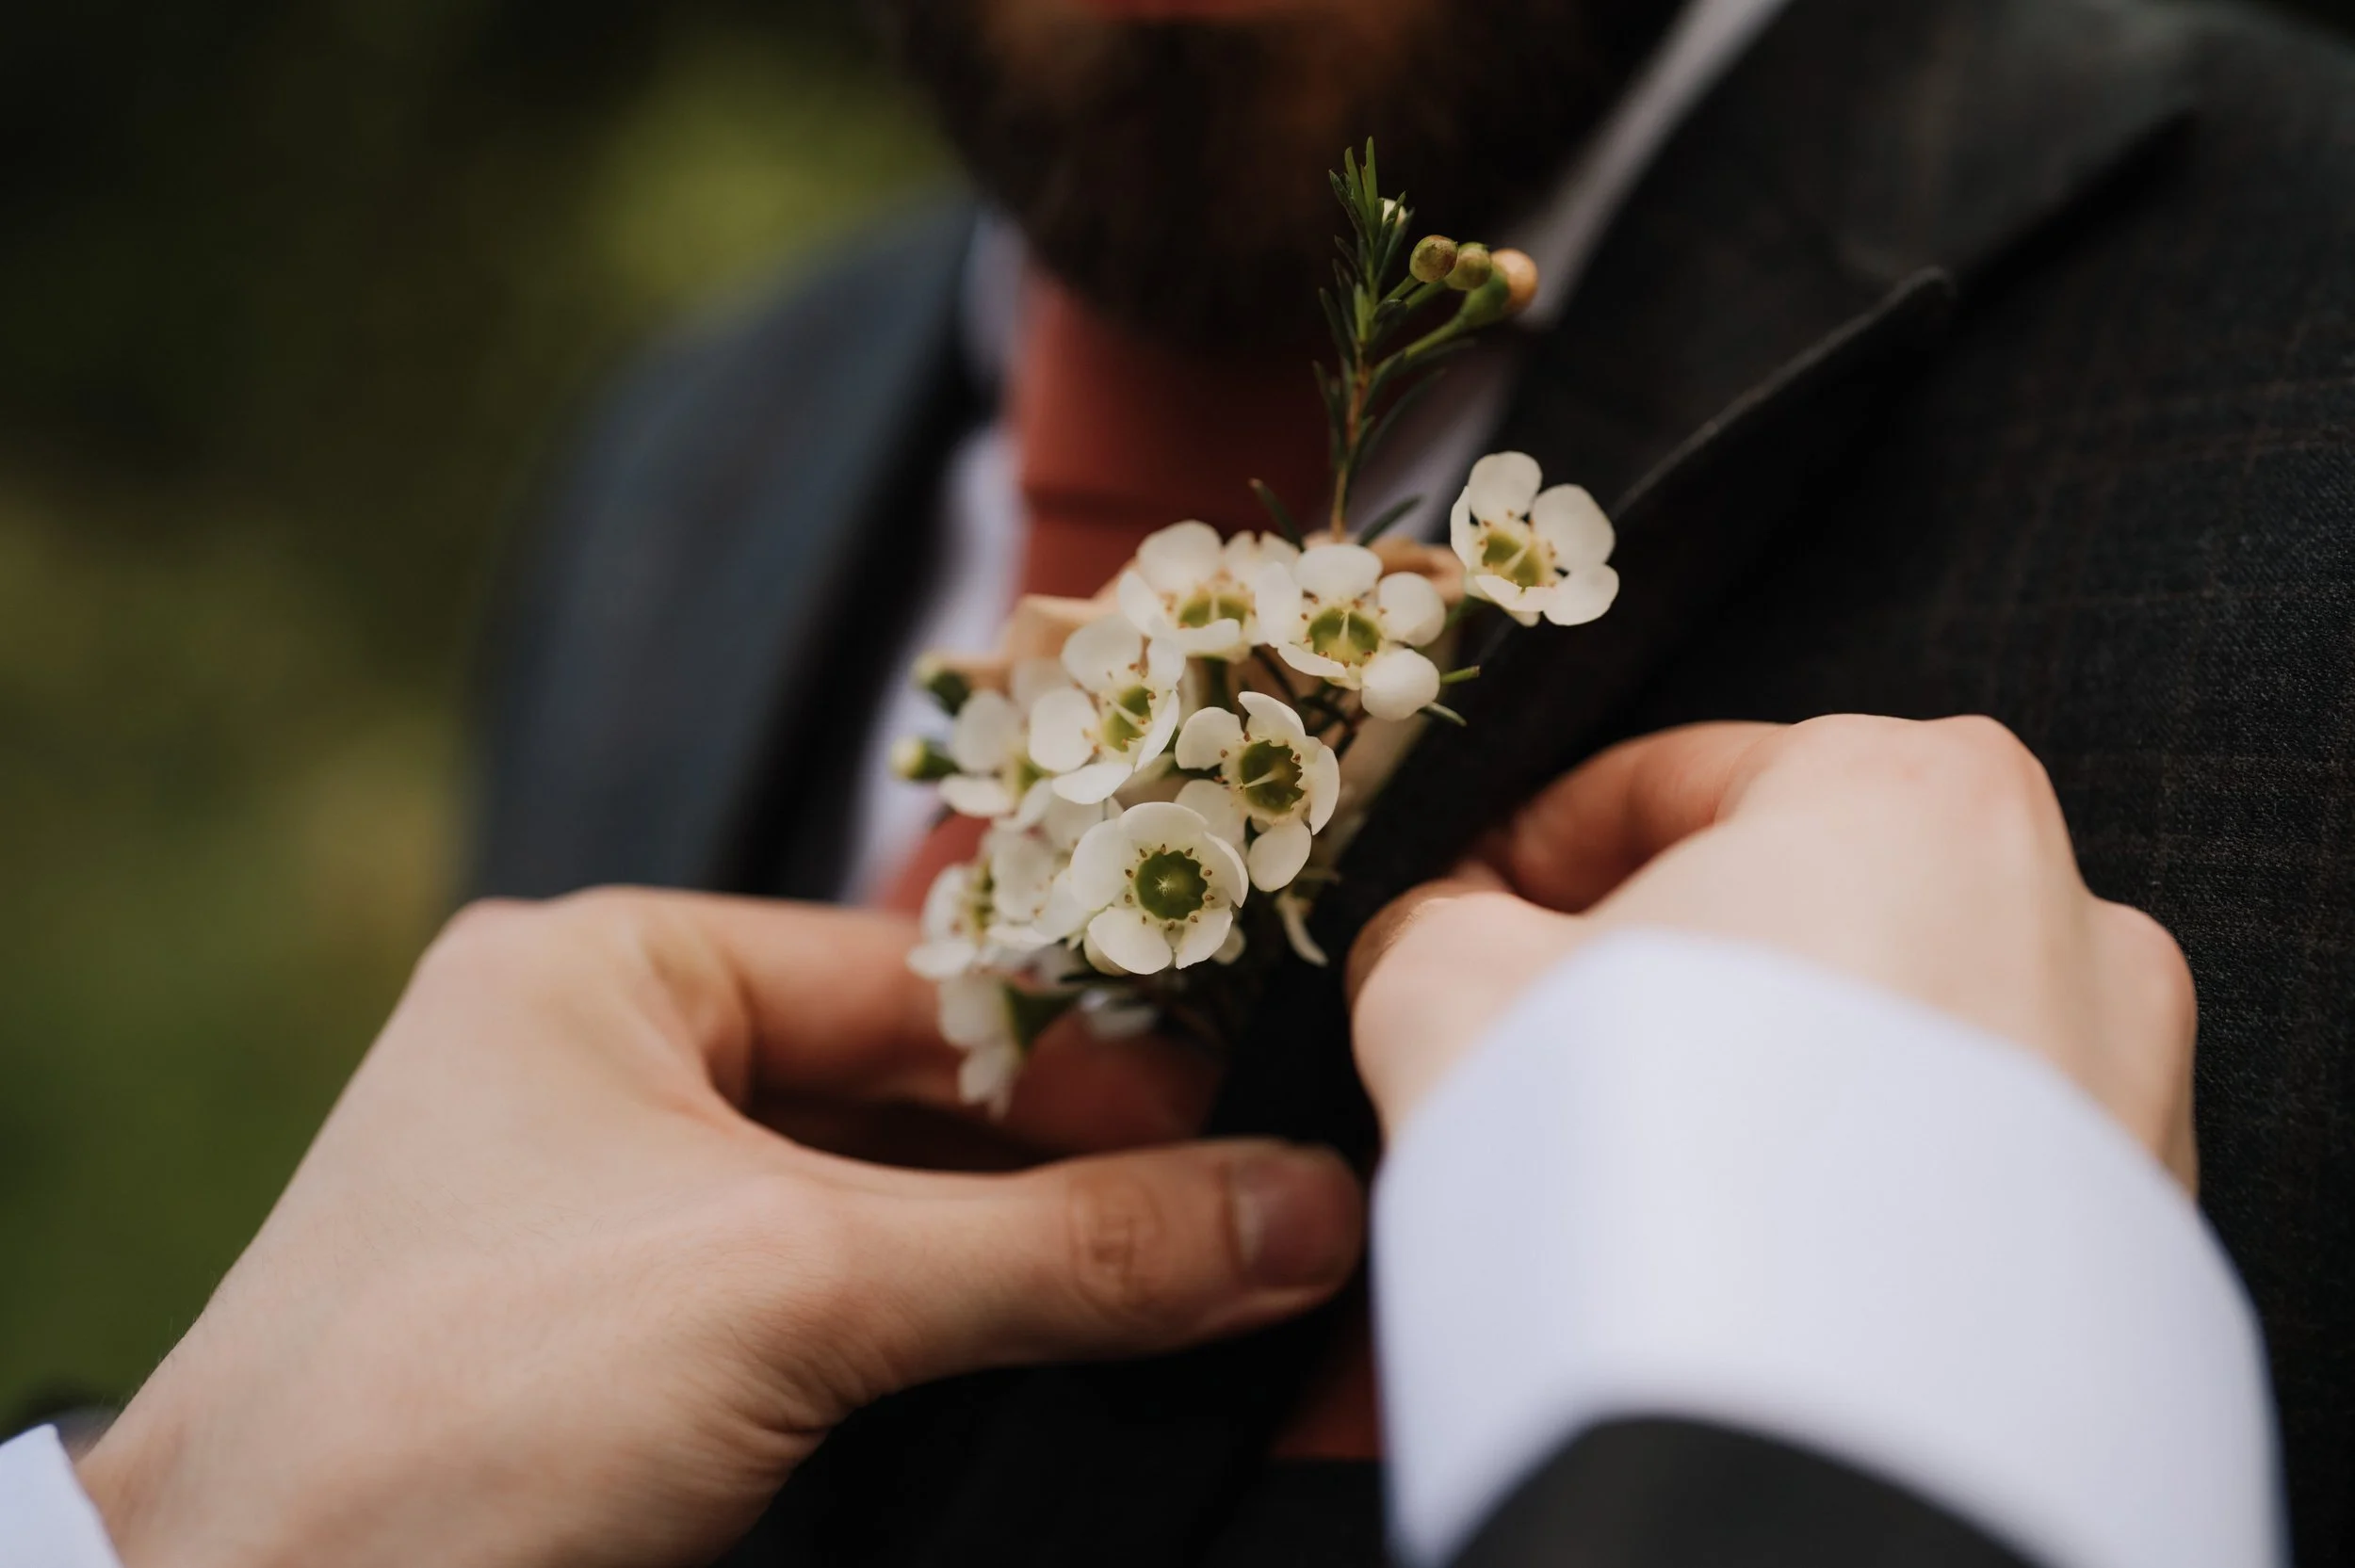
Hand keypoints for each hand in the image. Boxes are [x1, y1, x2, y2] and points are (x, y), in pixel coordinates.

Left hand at [76, 892, 1363, 1567]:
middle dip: (1076, 1166)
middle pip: (915, 1095)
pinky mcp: (638, 1349)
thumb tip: (1293, 1211)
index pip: (915, 972)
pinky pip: (842, 1311)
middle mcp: (612, 1071)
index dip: (1089, 1046)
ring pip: (888, 1212)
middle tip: (1246, 1209)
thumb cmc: (453, 1411)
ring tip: (1202, 1279)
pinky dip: (959, 1338)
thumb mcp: (799, 1290)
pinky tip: (1077, 1359)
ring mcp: (621, 1219)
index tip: (1242, 1113)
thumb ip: (1063, 1249)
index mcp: (609, 972)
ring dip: (1031, 1259)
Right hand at [1349, 716, 2198, 1185]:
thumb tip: (1438, 941)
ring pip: (1869, 1047)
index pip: (1673, 781)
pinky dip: (1830, 1195)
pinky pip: (1936, 1175)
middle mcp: (2055, 914)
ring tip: (1616, 1179)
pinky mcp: (2131, 1241)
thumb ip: (1434, 927)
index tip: (1458, 921)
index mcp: (1908, 790)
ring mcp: (2114, 1082)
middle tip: (1527, 1056)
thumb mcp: (1449, 990)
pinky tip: (1719, 1259)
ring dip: (1737, 1087)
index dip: (1530, 854)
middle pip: (1789, 912)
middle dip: (1647, 983)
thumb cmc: (1640, 1165)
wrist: (1811, 1448)